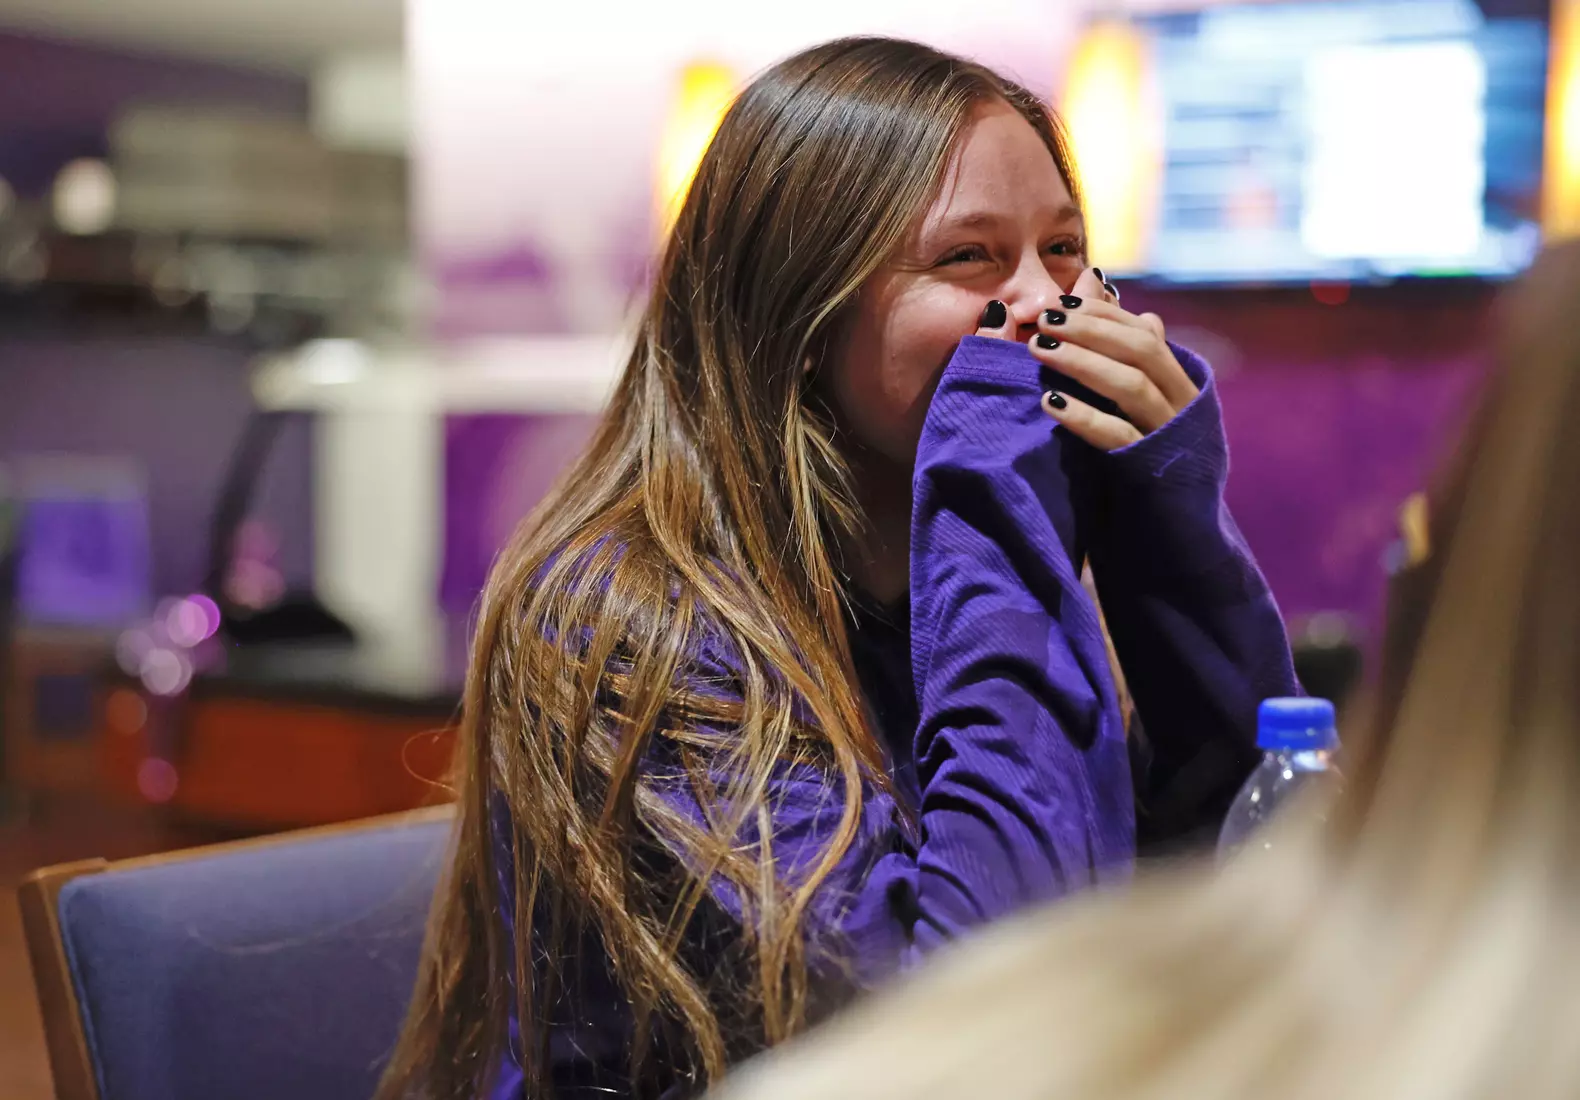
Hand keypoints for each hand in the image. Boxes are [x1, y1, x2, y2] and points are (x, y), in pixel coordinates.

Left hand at [977, 267, 1198, 450]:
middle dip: (1090, 330)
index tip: (1062, 300)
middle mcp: (1182, 405)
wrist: (1173, 538)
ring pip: (1131, 385)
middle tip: (1044, 318)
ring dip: (1083, 363)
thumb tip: (1144, 315)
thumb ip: (1139, 367)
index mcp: (1180, 385)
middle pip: (1141, 350)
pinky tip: (1050, 403)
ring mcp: (1169, 437)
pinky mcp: (1150, 472)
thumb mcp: (1144, 413)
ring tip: (1039, 350)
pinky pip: (1118, 436)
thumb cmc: (1148, 467)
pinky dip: (1084, 416)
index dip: (1104, 314)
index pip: (1144, 334)